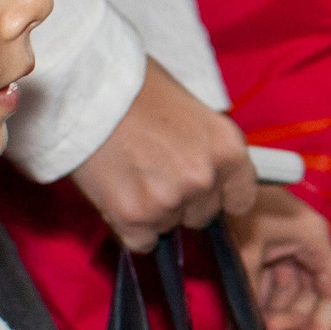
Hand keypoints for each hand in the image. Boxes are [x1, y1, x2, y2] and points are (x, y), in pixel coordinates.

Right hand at [69, 58, 255, 249]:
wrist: (89, 88)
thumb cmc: (138, 89)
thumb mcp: (193, 110)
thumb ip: (207, 148)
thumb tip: (211, 173)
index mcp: (227, 149)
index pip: (241, 198)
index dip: (220, 196)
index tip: (207, 193)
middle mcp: (204, 178)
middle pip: (202, 216)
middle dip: (182, 202)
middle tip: (156, 173)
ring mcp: (169, 200)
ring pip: (168, 226)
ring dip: (153, 211)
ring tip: (131, 175)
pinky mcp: (134, 216)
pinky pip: (142, 241)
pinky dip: (130, 226)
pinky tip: (119, 195)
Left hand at [227, 188, 330, 329]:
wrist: (210, 178)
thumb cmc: (235, 208)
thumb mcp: (245, 254)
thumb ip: (249, 300)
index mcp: (314, 241)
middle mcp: (306, 249)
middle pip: (308, 302)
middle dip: (285, 326)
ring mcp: (286, 253)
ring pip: (284, 301)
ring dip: (265, 323)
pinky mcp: (266, 255)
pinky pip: (266, 292)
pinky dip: (252, 312)